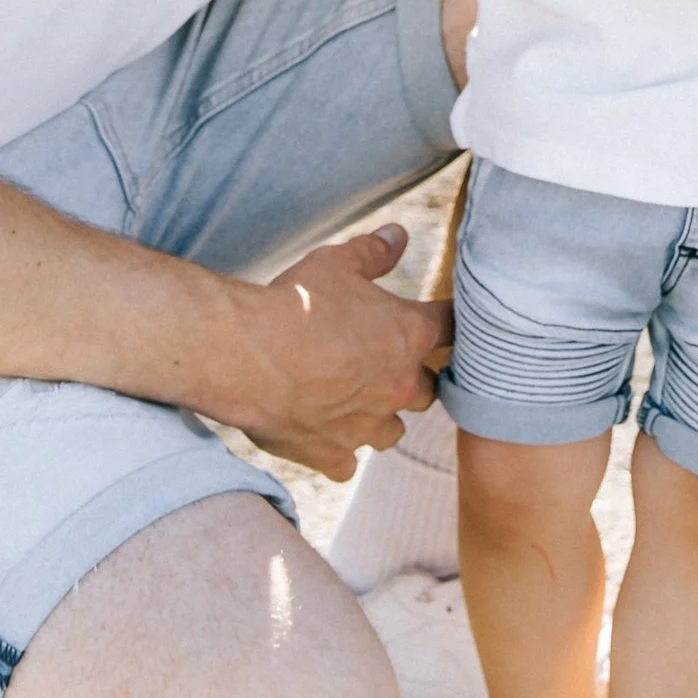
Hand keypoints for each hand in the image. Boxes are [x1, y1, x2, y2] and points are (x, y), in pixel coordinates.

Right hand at [214, 222, 449, 476]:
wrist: (247, 355)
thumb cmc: (295, 304)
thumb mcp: (336, 263)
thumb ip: (373, 252)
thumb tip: (398, 235)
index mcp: (409, 336)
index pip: (450, 327)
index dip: (446, 320)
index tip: (441, 319)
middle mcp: (398, 386)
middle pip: (428, 389)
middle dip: (411, 376)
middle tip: (385, 362)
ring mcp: (367, 426)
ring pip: (392, 431)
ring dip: (379, 416)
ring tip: (354, 399)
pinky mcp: (332, 455)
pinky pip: (347, 462)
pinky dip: (336, 449)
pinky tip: (320, 432)